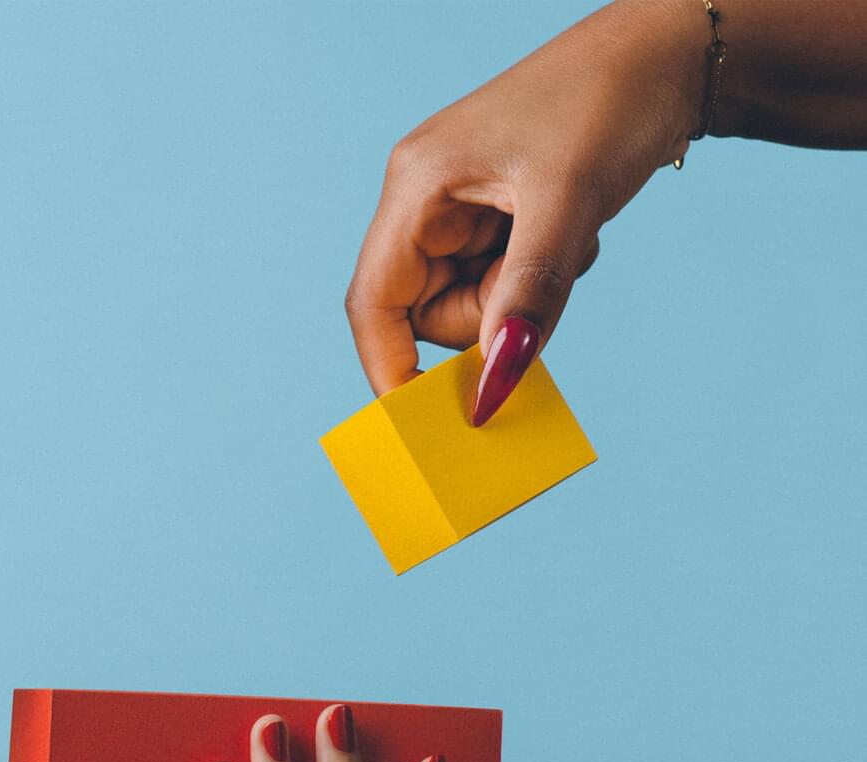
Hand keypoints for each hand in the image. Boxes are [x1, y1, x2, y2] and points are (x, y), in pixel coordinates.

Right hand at [343, 0, 706, 422]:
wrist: (671, 53)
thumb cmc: (611, 101)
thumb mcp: (570, 204)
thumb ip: (527, 297)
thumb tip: (494, 387)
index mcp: (417, 186)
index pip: (375, 301)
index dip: (389, 366)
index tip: (421, 423)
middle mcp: (424, 200)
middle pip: (425, 311)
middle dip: (486, 317)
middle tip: (545, 284)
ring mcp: (458, 209)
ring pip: (468, 302)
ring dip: (520, 295)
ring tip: (570, 238)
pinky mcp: (495, 216)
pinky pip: (500, 282)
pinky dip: (538, 276)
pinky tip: (572, 228)